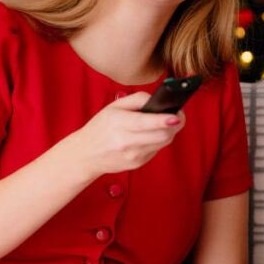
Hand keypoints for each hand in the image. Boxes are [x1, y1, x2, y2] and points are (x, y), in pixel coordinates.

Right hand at [63, 91, 184, 179]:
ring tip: (167, 122)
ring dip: (169, 131)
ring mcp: (132, 155)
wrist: (86, 154)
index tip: (177, 115)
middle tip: (178, 115)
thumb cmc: (101, 127)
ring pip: (163, 142)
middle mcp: (125, 142)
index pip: (145, 123)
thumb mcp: (113, 106)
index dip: (164, 120)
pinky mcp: (137, 163)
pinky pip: (156, 149)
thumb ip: (137, 99)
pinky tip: (151, 135)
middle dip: (175, 124)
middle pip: (161, 135)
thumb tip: (158, 100)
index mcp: (118, 123)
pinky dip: (158, 140)